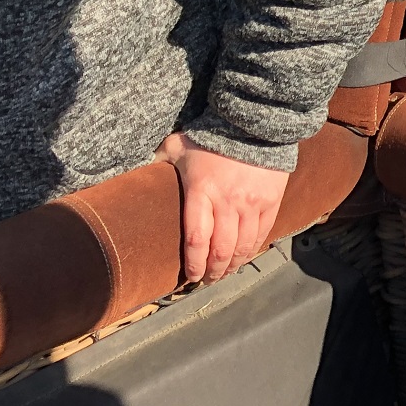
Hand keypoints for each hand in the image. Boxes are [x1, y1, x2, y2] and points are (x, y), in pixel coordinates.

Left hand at [158, 133, 290, 284]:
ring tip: (225, 273)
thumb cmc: (211, 137)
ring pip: (243, 246)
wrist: (254, 124)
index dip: (194, 264)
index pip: (197, 240)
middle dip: (213, 271)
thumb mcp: (178, 146)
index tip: (190, 277)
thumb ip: (158, 160)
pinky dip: (253, 250)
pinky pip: (263, 233)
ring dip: (233, 265)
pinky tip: (245, 257)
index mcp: (201, 193)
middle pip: (221, 250)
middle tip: (207, 280)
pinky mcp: (271, 201)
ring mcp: (252, 204)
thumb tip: (135, 172)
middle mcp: (228, 203)